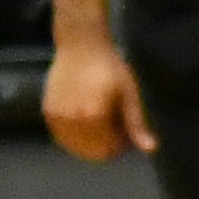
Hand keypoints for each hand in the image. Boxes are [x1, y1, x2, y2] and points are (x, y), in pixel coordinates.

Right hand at [43, 36, 153, 160]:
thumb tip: (151, 148)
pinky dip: (74, 135)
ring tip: (101, 120)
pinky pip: (61, 136)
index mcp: (93, 117)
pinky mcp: (48, 111)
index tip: (125, 131)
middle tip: (114, 124)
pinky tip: (85, 121)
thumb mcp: (129, 94)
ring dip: (88, 141)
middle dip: (104, 144)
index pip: (106, 151)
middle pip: (90, 151)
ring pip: (74, 146)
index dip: (119, 145)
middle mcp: (71, 120)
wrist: (81, 46)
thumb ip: (136, 124)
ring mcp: (56, 116)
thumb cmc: (110, 68)